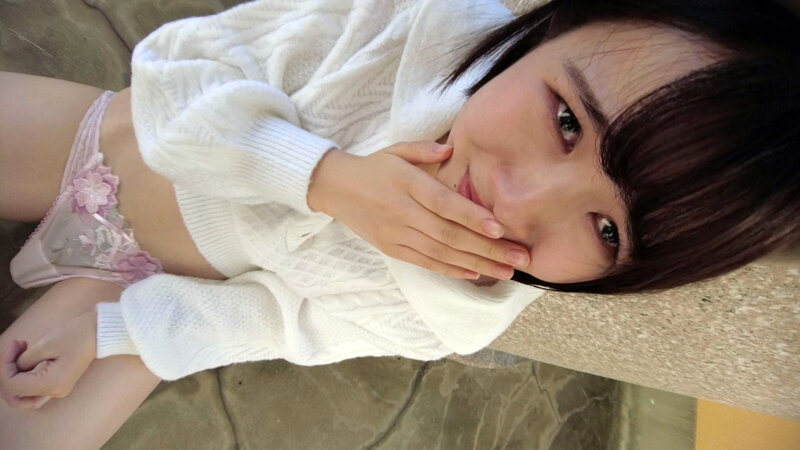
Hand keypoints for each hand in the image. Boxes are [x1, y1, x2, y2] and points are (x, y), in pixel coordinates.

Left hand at [0, 310, 96, 408]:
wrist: (100, 332)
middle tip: (11, 353)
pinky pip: (35, 389)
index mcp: (51, 384)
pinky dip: (25, 377)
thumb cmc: (75, 335)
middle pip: (16, 397)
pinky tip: (26, 359)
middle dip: (7, 376)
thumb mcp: (45, 345)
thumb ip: (23, 360)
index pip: (13, 385)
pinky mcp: (59, 383)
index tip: (14, 344)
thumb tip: (14, 367)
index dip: (4, 365)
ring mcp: (58, 389)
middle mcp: (55, 392)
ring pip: (24, 396)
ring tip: (18, 353)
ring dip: (15, 378)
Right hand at [308, 141, 530, 279]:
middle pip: (449, 235)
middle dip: (488, 248)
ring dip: (477, 264)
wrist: (335, 189)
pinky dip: (451, 270)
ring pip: (441, 253)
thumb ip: (424, 149)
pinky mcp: (392, 249)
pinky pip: (425, 263)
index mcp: (407, 184)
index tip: (500, 228)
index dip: (472, 217)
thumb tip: (451, 151)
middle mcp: (402, 212)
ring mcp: (396, 234)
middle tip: (520, 257)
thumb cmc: (374, 167)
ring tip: (507, 270)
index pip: (443, 203)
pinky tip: (475, 274)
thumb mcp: (396, 149)